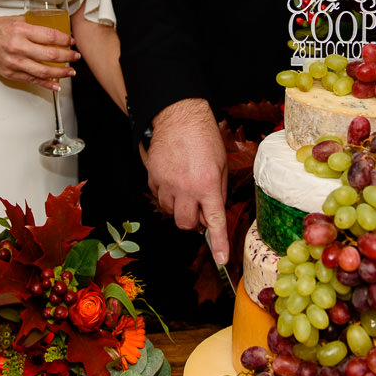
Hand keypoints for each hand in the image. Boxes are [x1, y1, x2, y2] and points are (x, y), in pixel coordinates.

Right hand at [0, 15, 77, 90]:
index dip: (65, 40)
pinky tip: (56, 85)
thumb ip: (33, 24)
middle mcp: (18, 48)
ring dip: (61, 73)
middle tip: (75, 56)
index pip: (50, 36)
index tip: (72, 41)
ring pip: (44, 71)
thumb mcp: (14, 20)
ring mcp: (14, 63)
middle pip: (50, 55)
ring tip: (70, 71)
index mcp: (20, 31)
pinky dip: (46, 84)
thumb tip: (53, 27)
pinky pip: (32, 80)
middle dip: (67, 57)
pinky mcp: (11, 74)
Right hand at [144, 98, 228, 264]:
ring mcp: (166, 183)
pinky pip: (159, 197)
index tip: (221, 260)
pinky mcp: (153, 177)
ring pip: (171, 212)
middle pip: (186, 224)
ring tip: (185, 189)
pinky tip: (173, 180)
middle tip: (199, 209)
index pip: (214, 221)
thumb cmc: (204, 136)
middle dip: (193, 222)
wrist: (178, 115)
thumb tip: (213, 210)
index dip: (219, 244)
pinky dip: (167, 195)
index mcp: (208, 184)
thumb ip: (219, 189)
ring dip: (180, 207)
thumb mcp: (222, 163)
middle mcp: (186, 187)